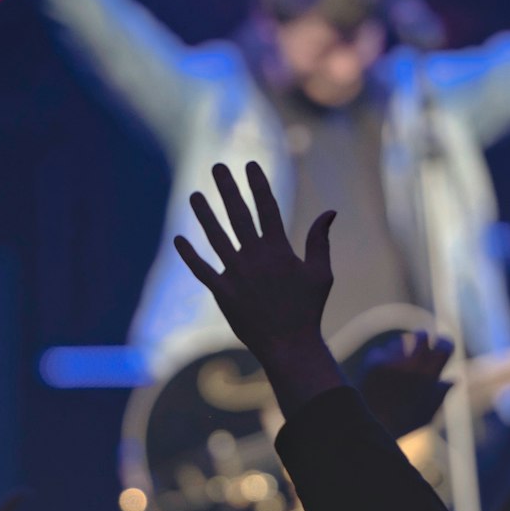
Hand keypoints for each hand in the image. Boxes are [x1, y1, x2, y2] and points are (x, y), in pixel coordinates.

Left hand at [174, 161, 334, 358]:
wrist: (289, 345)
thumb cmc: (308, 310)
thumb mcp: (322, 274)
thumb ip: (320, 241)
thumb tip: (329, 212)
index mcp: (279, 250)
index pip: (267, 208)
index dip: (258, 184)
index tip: (250, 165)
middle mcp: (254, 257)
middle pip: (238, 215)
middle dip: (227, 189)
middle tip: (217, 167)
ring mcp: (236, 274)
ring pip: (216, 237)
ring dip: (204, 214)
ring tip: (194, 194)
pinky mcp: (222, 292)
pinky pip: (202, 270)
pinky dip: (189, 255)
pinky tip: (180, 239)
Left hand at [359, 331, 453, 438]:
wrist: (371, 428)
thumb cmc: (403, 425)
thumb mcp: (428, 414)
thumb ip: (441, 394)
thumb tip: (453, 379)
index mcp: (430, 376)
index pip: (445, 346)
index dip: (445, 342)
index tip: (443, 342)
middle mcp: (413, 365)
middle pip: (421, 335)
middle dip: (421, 337)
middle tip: (420, 338)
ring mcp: (393, 362)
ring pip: (399, 342)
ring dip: (399, 350)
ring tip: (395, 367)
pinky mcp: (374, 362)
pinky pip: (381, 351)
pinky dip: (381, 359)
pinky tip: (380, 375)